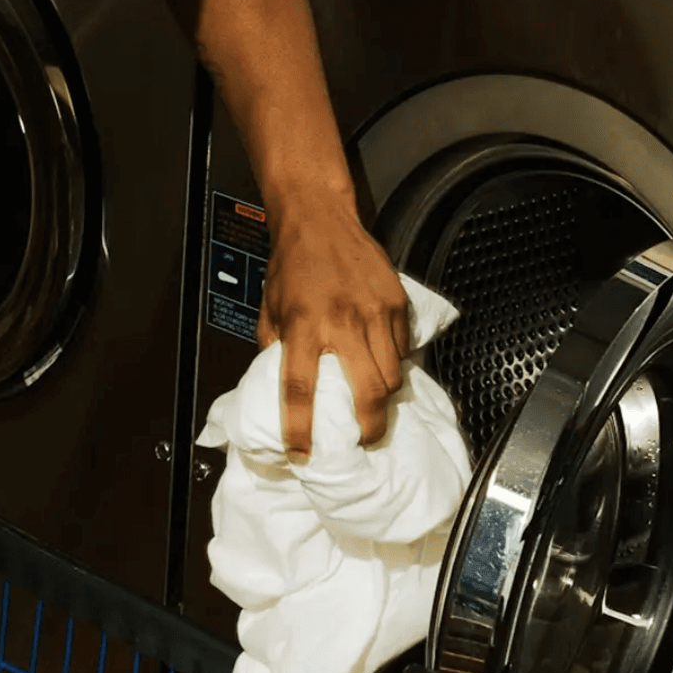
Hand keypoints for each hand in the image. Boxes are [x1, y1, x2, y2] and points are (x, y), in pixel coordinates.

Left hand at [258, 198, 411, 460]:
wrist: (319, 217)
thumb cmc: (290, 263)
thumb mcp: (270, 310)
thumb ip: (275, 349)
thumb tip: (279, 384)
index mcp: (302, 326)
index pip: (299, 389)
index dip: (300, 429)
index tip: (301, 455)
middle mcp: (341, 322)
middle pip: (367, 392)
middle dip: (369, 427)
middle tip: (364, 440)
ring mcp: (374, 312)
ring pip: (392, 374)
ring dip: (383, 397)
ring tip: (374, 405)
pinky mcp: (396, 301)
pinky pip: (402, 347)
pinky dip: (394, 362)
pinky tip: (382, 363)